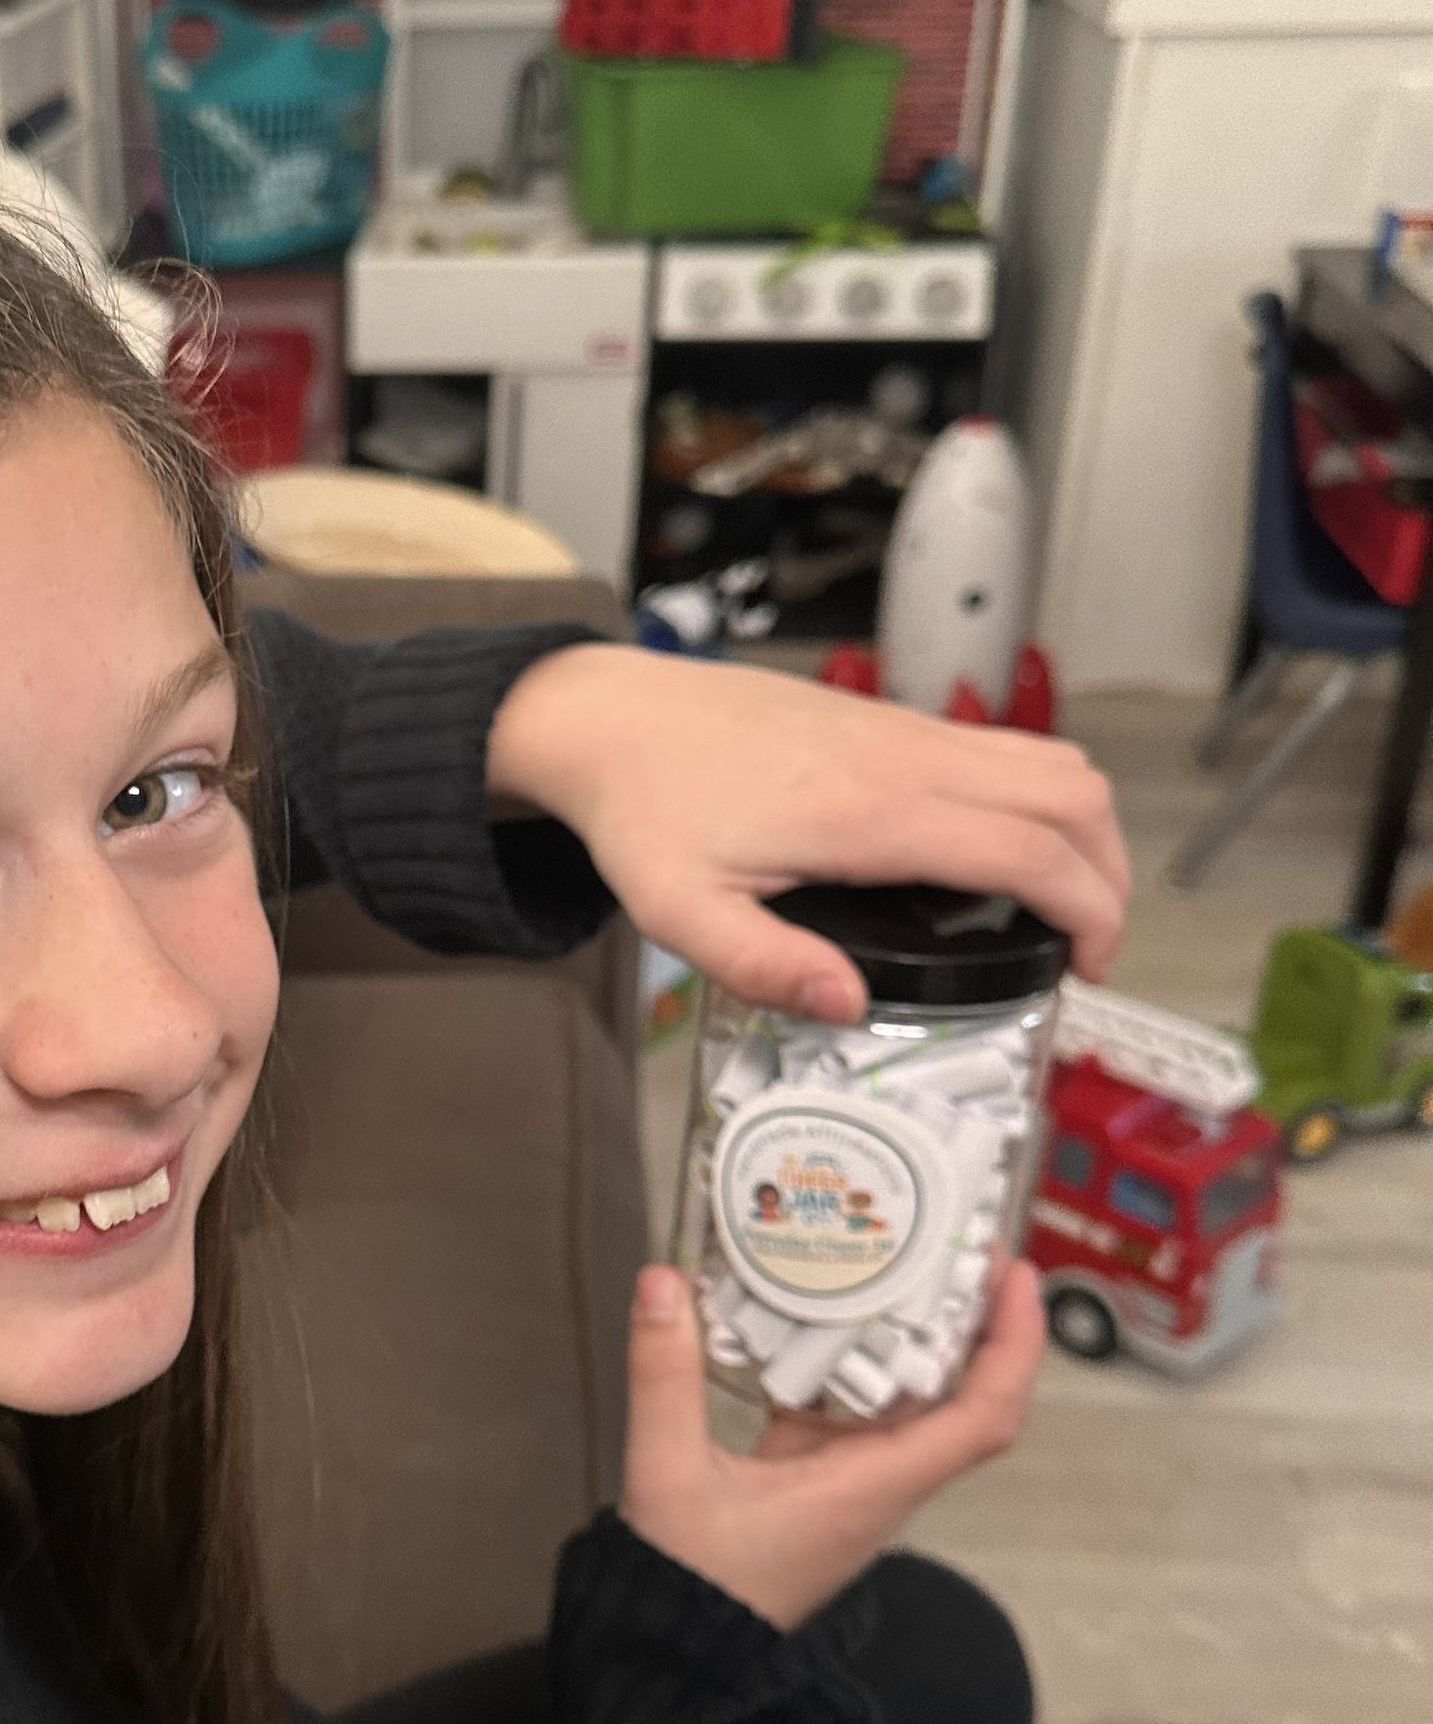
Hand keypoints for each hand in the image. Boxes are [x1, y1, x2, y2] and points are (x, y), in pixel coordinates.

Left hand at [484, 644, 1129, 1016]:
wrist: (611, 717)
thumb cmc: (642, 808)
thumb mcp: (680, 911)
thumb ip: (764, 966)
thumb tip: (849, 1006)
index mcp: (872, 811)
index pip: (1032, 851)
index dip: (1091, 913)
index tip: (1092, 969)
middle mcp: (906, 757)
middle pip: (1072, 793)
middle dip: (1110, 874)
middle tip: (1090, 945)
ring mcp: (904, 730)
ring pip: (1047, 760)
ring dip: (1081, 830)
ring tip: (1059, 904)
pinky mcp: (889, 721)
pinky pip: (999, 750)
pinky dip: (1032, 802)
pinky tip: (989, 860)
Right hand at [618, 1258, 1045, 1631]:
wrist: (678, 1654)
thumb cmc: (691, 1588)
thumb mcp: (668, 1474)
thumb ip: (665, 1376)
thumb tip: (663, 1286)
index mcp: (872, 1488)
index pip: (983, 1417)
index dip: (1014, 1345)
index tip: (1013, 1275)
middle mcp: (882, 1481)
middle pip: (965, 1395)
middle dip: (976, 1318)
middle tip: (960, 1244)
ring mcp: (855, 1478)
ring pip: (913, 1396)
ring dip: (917, 1330)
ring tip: (904, 1258)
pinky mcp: (820, 1474)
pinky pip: (857, 1405)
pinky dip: (852, 1353)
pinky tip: (823, 1310)